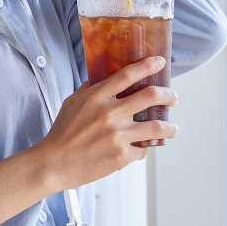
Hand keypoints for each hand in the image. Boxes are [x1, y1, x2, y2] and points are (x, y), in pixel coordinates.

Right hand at [39, 57, 178, 190]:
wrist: (54, 163)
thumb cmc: (62, 133)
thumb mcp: (71, 103)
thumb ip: (89, 90)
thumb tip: (105, 79)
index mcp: (96, 97)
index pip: (128, 75)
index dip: (147, 66)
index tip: (160, 62)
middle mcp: (109, 114)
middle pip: (151, 96)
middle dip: (168, 95)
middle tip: (172, 98)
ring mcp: (117, 136)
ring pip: (157, 126)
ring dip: (170, 126)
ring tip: (172, 128)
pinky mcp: (122, 156)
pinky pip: (143, 150)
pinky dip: (143, 149)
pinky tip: (139, 148)